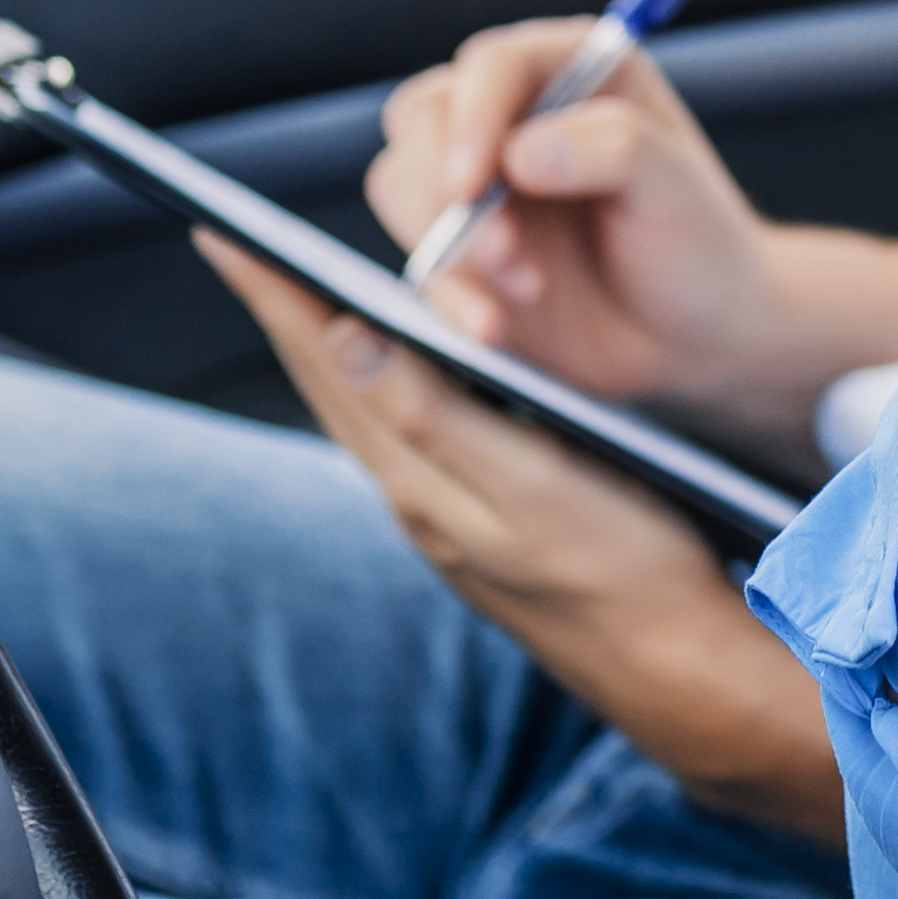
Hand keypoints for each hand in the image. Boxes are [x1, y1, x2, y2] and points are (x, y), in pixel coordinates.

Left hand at [199, 239, 844, 837]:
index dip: (275, 294)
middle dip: (284, 309)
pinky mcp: (479, 524)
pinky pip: (405, 432)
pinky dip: (383, 379)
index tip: (221, 231)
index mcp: (419, 481)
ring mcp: (445, 517)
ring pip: (364, 410)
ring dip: (327, 343)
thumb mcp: (535, 487)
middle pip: (331, 385)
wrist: (676, 668)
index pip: (329, 365)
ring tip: (301, 289)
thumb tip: (349, 339)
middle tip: (238, 242)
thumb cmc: (626, 571)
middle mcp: (416, 499)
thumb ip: (440, 417)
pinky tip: (399, 367)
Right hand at [366, 29, 897, 467]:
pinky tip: (492, 329)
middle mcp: (516, 109)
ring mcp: (479, 177)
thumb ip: (614, 150)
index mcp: (575, 67)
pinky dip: (444, 294)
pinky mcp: (458, 243)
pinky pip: (416, 255)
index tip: (473, 186)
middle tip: (503, 256)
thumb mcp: (678, 191)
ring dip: (448, 244)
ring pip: (402, 181)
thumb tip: (518, 151)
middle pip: (424, 115)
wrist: (694, 335)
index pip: (494, 65)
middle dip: (446, 189)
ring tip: (527, 291)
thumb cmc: (699, 245)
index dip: (472, 118)